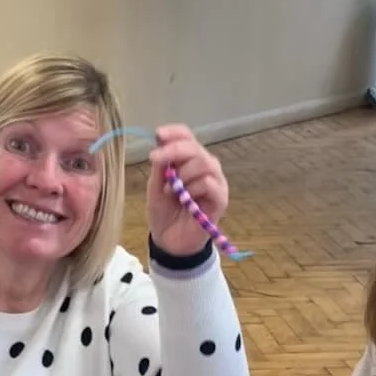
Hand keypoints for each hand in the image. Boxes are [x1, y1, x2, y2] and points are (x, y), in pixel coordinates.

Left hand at [146, 124, 229, 260]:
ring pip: (205, 162)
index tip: (158, 135)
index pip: (187, 137)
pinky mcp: (220, 199)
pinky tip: (186, 199)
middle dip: (174, 151)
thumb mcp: (154, 188)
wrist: (170, 243)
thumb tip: (159, 148)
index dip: (174, 132)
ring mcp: (215, 182)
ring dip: (184, 173)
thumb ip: (159, 168)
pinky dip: (194, 188)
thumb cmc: (164, 213)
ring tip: (173, 190)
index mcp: (188, 160)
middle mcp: (205, 167)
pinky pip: (210, 183)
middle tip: (155, 160)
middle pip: (195, 147)